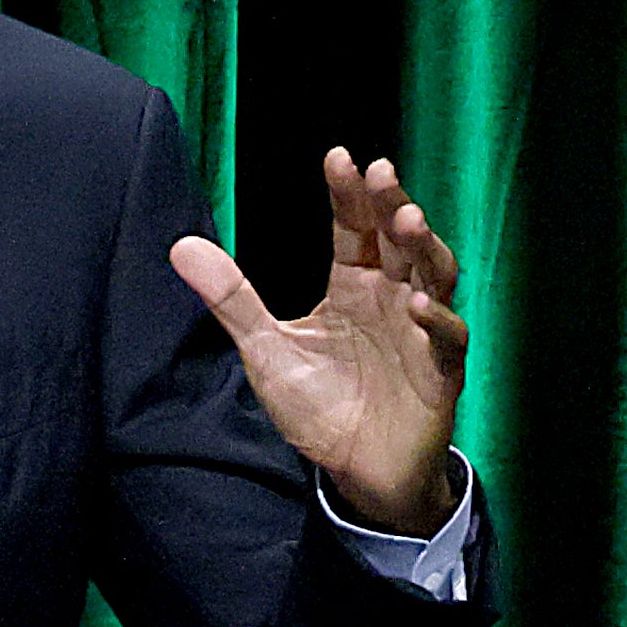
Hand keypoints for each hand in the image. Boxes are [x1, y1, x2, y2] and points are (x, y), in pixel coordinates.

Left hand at [170, 150, 465, 535]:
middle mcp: (392, 298)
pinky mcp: (442, 372)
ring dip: (422, 247)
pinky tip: (417, 304)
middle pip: (397, 239)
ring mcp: (422, 332)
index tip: (338, 156)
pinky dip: (436, 321)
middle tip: (380, 171)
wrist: (354, 470)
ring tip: (404, 219)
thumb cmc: (317, 406)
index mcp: (353, 286)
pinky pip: (446, 339)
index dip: (348, 194)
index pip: (352, 229)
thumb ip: (231, 298)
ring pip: (434, 275)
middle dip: (390, 204)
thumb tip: (180, 246)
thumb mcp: (264, 348)